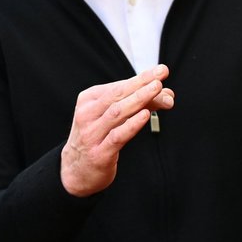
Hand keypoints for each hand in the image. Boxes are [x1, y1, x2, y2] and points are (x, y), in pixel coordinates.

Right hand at [61, 64, 173, 196]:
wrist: (75, 171)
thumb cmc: (96, 138)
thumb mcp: (110, 118)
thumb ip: (135, 104)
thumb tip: (166, 94)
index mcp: (88, 101)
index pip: (117, 86)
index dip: (140, 78)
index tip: (161, 71)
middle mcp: (87, 114)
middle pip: (117, 95)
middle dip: (141, 83)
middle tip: (161, 76)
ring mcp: (91, 134)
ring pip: (117, 112)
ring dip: (139, 99)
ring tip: (157, 90)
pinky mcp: (99, 153)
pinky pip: (117, 136)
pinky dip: (132, 124)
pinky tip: (146, 115)